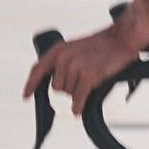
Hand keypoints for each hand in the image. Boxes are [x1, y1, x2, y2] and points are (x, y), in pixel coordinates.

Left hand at [22, 25, 138, 115]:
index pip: (38, 69)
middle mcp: (63, 58)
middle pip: (56, 87)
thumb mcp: (76, 48)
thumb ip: (63, 61)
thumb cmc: (102, 45)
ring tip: (92, 78)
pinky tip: (78, 110)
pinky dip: (78, 106)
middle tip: (84, 77)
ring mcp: (75, 67)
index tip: (26, 96)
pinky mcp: (88, 76)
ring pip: (69, 93)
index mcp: (58, 50)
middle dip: (68, 87)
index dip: (31, 84)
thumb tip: (56, 84)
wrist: (122, 38)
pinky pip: (78, 99)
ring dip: (79, 92)